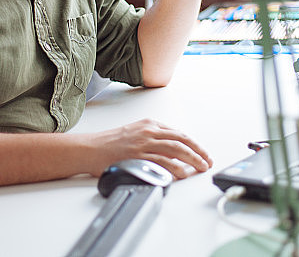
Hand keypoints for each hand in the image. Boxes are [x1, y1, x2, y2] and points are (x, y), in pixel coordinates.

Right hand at [88, 119, 212, 179]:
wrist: (90, 148)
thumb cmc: (110, 143)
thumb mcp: (135, 133)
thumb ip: (154, 139)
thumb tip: (173, 152)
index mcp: (150, 125)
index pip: (179, 134)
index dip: (194, 144)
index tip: (203, 154)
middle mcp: (149, 132)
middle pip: (181, 140)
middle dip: (198, 151)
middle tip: (207, 161)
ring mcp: (143, 144)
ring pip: (175, 149)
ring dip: (192, 159)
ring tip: (201, 167)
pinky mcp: (137, 156)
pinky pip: (160, 162)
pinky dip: (174, 168)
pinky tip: (182, 173)